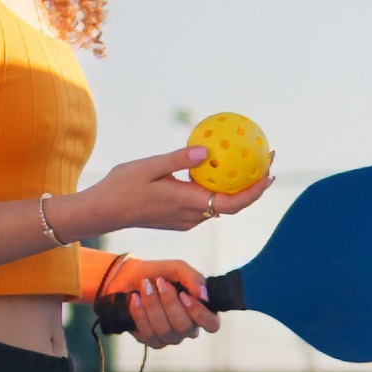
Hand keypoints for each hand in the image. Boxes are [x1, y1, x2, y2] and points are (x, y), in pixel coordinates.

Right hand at [68, 145, 272, 238]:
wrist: (102, 212)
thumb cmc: (121, 187)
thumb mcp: (148, 167)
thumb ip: (178, 160)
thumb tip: (206, 151)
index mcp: (187, 203)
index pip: (232, 203)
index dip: (254, 191)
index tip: (269, 172)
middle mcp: (192, 216)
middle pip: (232, 203)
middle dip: (253, 183)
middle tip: (265, 158)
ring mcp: (186, 220)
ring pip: (219, 203)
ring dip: (236, 186)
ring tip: (247, 160)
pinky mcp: (179, 218)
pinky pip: (205, 202)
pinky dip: (217, 187)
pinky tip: (216, 168)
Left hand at [99, 256, 219, 347]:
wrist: (127, 276)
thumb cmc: (157, 273)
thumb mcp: (178, 269)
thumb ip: (194, 278)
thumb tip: (204, 295)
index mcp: (199, 312)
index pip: (212, 324)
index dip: (199, 313)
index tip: (184, 295)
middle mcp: (187, 328)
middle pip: (185, 327)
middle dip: (169, 302)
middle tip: (159, 282)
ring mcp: (168, 337)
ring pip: (165, 330)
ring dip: (152, 305)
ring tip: (144, 286)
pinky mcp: (149, 340)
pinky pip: (147, 334)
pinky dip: (140, 313)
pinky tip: (135, 299)